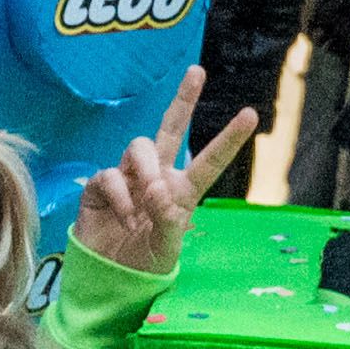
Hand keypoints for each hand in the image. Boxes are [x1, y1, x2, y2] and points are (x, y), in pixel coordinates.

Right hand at [73, 66, 261, 276]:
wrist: (108, 277)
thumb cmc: (144, 262)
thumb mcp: (166, 250)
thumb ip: (168, 221)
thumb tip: (158, 188)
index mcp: (182, 191)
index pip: (209, 161)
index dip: (229, 139)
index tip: (249, 115)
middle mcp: (157, 176)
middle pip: (169, 129)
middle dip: (183, 99)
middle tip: (196, 72)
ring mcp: (128, 177)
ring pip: (139, 147)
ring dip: (145, 171)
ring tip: (146, 203)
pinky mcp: (100, 185)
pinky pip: (110, 175)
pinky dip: (120, 198)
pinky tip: (125, 219)